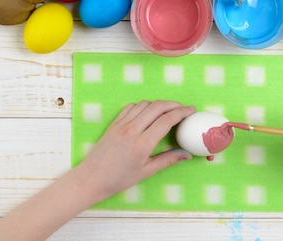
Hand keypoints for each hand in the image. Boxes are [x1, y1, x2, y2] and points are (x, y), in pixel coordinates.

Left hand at [75, 100, 194, 200]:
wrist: (91, 178)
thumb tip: (186, 154)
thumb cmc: (118, 179)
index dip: (182, 112)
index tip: (191, 110)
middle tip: (183, 107)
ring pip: (144, 104)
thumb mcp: (146, 172)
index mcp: (142, 143)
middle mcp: (132, 130)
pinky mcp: (114, 123)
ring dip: (158, 104)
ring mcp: (121, 124)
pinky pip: (131, 107)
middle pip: (157, 106)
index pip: (167, 120)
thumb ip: (168, 160)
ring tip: (167, 110)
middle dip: (173, 104)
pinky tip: (147, 113)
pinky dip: (143, 106)